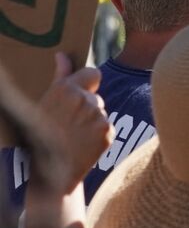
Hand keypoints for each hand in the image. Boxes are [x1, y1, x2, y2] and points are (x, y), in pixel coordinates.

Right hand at [36, 53, 112, 194]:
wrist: (49, 173)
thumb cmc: (42, 134)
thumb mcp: (45, 103)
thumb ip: (60, 76)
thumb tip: (63, 54)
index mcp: (67, 90)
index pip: (93, 73)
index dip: (87, 83)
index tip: (79, 93)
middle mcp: (85, 101)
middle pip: (96, 96)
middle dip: (87, 106)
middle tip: (68, 124)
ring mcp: (98, 117)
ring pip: (101, 112)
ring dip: (91, 121)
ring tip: (73, 136)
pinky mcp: (108, 132)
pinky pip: (106, 127)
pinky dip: (98, 135)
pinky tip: (83, 144)